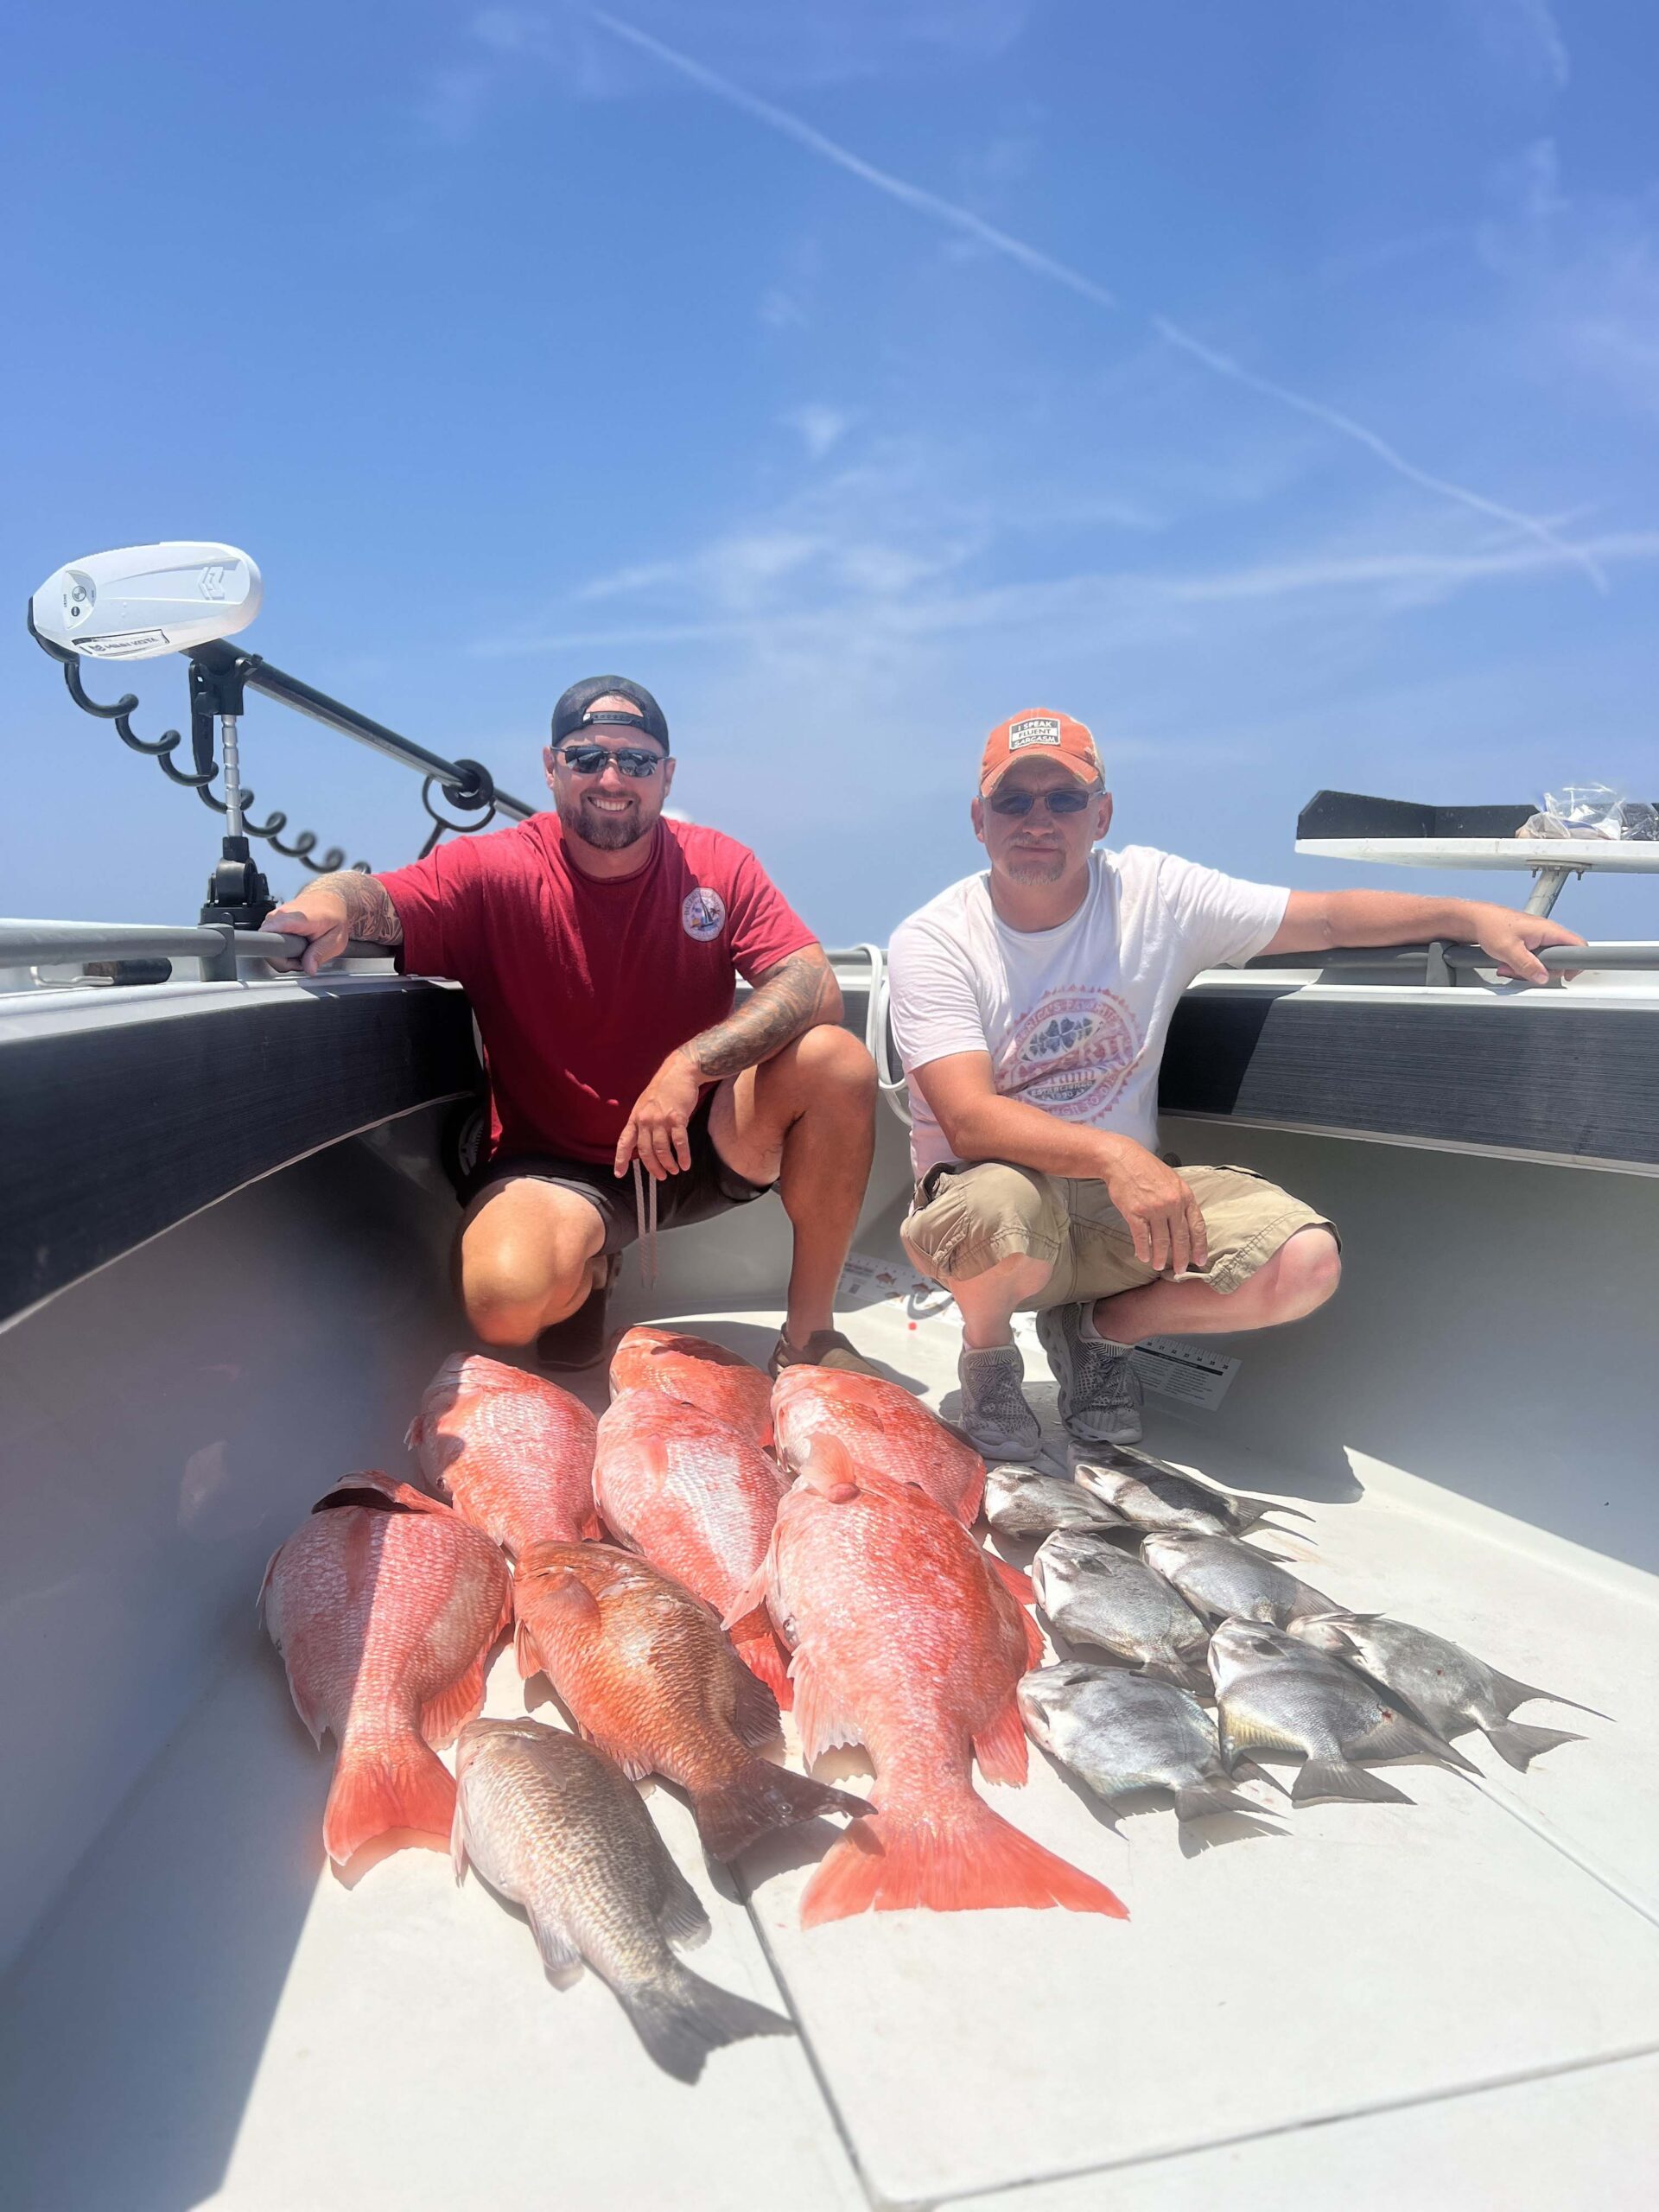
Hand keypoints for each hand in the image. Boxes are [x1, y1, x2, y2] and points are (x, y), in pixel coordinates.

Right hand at [260, 889, 351, 976]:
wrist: (329, 900)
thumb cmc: (333, 915)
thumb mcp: (336, 939)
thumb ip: (321, 954)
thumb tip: (309, 968)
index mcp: (295, 918)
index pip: (268, 939)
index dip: (280, 958)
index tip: (295, 961)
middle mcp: (280, 915)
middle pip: (268, 948)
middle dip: (285, 959)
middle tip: (304, 957)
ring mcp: (274, 916)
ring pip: (268, 945)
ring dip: (284, 954)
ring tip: (301, 949)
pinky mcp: (272, 920)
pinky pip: (270, 939)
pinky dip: (282, 946)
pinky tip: (295, 943)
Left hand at [615, 1049, 703, 1180]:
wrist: (679, 1072)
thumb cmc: (663, 1090)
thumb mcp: (644, 1105)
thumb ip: (642, 1123)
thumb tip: (643, 1144)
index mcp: (635, 1118)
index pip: (624, 1142)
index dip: (620, 1159)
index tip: (619, 1174)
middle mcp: (645, 1120)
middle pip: (645, 1151)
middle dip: (653, 1168)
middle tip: (661, 1177)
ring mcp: (660, 1119)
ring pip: (661, 1149)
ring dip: (668, 1164)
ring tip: (674, 1171)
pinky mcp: (677, 1118)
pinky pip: (679, 1142)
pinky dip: (683, 1156)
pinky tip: (686, 1164)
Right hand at [1097, 1137, 1208, 1276]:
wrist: (1122, 1159)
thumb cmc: (1146, 1168)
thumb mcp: (1172, 1180)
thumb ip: (1180, 1201)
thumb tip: (1184, 1223)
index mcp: (1184, 1195)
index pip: (1197, 1226)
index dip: (1199, 1246)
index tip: (1200, 1260)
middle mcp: (1172, 1203)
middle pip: (1180, 1238)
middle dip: (1181, 1258)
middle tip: (1180, 1271)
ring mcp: (1153, 1208)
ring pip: (1161, 1240)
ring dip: (1160, 1256)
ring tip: (1158, 1266)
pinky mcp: (1135, 1212)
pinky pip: (1141, 1237)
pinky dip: (1143, 1249)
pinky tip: (1143, 1256)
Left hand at [1465, 904, 1585, 984]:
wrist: (1475, 920)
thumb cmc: (1491, 925)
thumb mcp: (1509, 950)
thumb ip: (1528, 966)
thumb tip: (1542, 977)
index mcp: (1548, 930)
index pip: (1577, 945)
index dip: (1576, 962)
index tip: (1567, 975)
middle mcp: (1546, 933)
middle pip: (1558, 960)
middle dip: (1540, 971)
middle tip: (1523, 972)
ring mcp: (1538, 938)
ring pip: (1543, 962)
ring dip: (1526, 970)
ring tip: (1508, 966)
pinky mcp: (1529, 943)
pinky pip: (1532, 960)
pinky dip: (1520, 965)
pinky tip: (1507, 964)